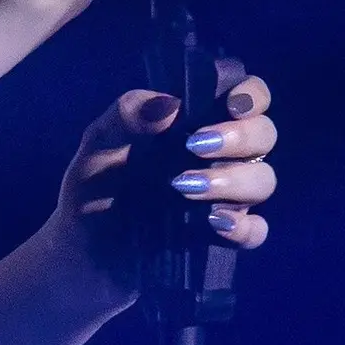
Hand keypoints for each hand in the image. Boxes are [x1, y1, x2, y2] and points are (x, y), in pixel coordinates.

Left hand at [52, 73, 279, 294]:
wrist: (81, 250)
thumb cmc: (93, 188)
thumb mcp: (97, 147)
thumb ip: (125, 117)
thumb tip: (168, 104)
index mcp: (196, 123)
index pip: (246, 97)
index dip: (251, 94)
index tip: (234, 103)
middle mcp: (220, 156)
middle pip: (263, 135)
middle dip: (239, 137)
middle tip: (195, 146)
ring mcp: (224, 197)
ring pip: (263, 180)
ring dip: (233, 180)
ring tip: (184, 187)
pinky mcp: (221, 237)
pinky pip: (255, 232)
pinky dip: (244, 228)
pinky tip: (215, 223)